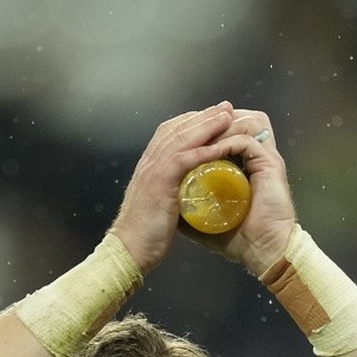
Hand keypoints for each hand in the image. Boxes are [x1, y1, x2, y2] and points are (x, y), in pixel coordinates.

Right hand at [110, 102, 289, 275]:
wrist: (128, 250)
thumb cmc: (144, 235)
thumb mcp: (157, 205)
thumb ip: (169, 192)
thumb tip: (185, 193)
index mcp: (149, 165)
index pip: (171, 132)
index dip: (193, 121)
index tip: (213, 115)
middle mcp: (149, 161)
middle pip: (179, 128)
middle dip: (204, 116)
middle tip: (225, 107)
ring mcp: (153, 170)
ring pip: (183, 138)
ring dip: (207, 125)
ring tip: (227, 116)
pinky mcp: (160, 182)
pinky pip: (185, 159)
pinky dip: (204, 150)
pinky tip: (221, 144)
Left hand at [182, 107, 296, 276]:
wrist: (263, 254)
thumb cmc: (240, 240)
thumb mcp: (207, 220)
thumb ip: (190, 208)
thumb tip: (166, 203)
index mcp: (245, 165)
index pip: (225, 132)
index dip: (203, 129)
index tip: (181, 138)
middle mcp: (257, 156)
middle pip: (234, 121)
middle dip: (207, 122)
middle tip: (186, 131)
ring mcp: (265, 158)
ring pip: (241, 124)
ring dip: (215, 129)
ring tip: (194, 139)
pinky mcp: (271, 164)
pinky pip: (246, 142)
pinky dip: (224, 144)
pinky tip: (207, 152)